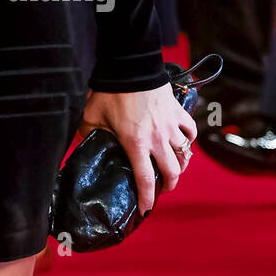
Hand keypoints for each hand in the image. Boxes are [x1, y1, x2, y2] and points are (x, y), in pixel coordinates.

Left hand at [77, 84, 197, 215]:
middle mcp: (157, 139)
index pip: (145, 180)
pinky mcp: (178, 113)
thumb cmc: (110, 91)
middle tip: (162, 189)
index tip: (145, 209)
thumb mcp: (92, 116)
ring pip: (184, 155)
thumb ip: (89, 134)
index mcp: (135, 143)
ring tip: (173, 169)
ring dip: (181, 166)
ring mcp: (171, 126)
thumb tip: (84, 145)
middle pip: (171, 172)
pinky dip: (189, 141)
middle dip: (168, 185)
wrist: (131, 66)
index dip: (146, 199)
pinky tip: (183, 143)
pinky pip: (191, 133)